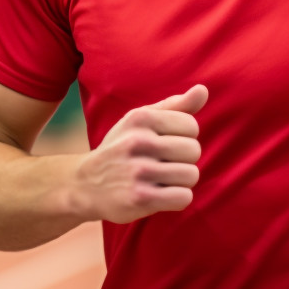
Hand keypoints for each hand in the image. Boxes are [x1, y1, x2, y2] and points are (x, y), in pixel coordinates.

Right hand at [72, 85, 207, 223]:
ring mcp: (138, 171)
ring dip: (181, 181)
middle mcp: (138, 142)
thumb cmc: (123, 147)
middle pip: (194, 151)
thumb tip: (203, 90)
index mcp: (141, 118)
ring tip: (161, 179)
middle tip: (164, 164)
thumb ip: (175, 105)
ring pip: (191, 175)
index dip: (184, 137)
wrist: (85, 184)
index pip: (192, 126)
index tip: (166, 144)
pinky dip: (178, 199)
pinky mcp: (139, 198)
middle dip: (184, 160)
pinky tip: (161, 195)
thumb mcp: (142, 120)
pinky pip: (184, 197)